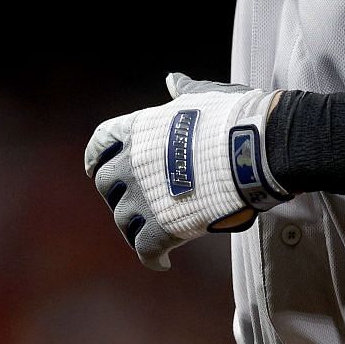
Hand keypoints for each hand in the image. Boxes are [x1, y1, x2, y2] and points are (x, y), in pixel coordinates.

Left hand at [83, 74, 289, 270]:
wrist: (252, 149)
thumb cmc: (232, 118)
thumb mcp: (203, 96)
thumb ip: (183, 92)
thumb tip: (172, 80)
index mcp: (139, 130)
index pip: (100, 143)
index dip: (94, 157)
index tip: (92, 167)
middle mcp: (132, 164)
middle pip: (105, 185)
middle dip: (116, 194)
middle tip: (133, 204)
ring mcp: (144, 197)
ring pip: (123, 220)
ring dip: (134, 228)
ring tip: (151, 236)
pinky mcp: (162, 227)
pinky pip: (145, 250)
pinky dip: (152, 259)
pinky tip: (162, 263)